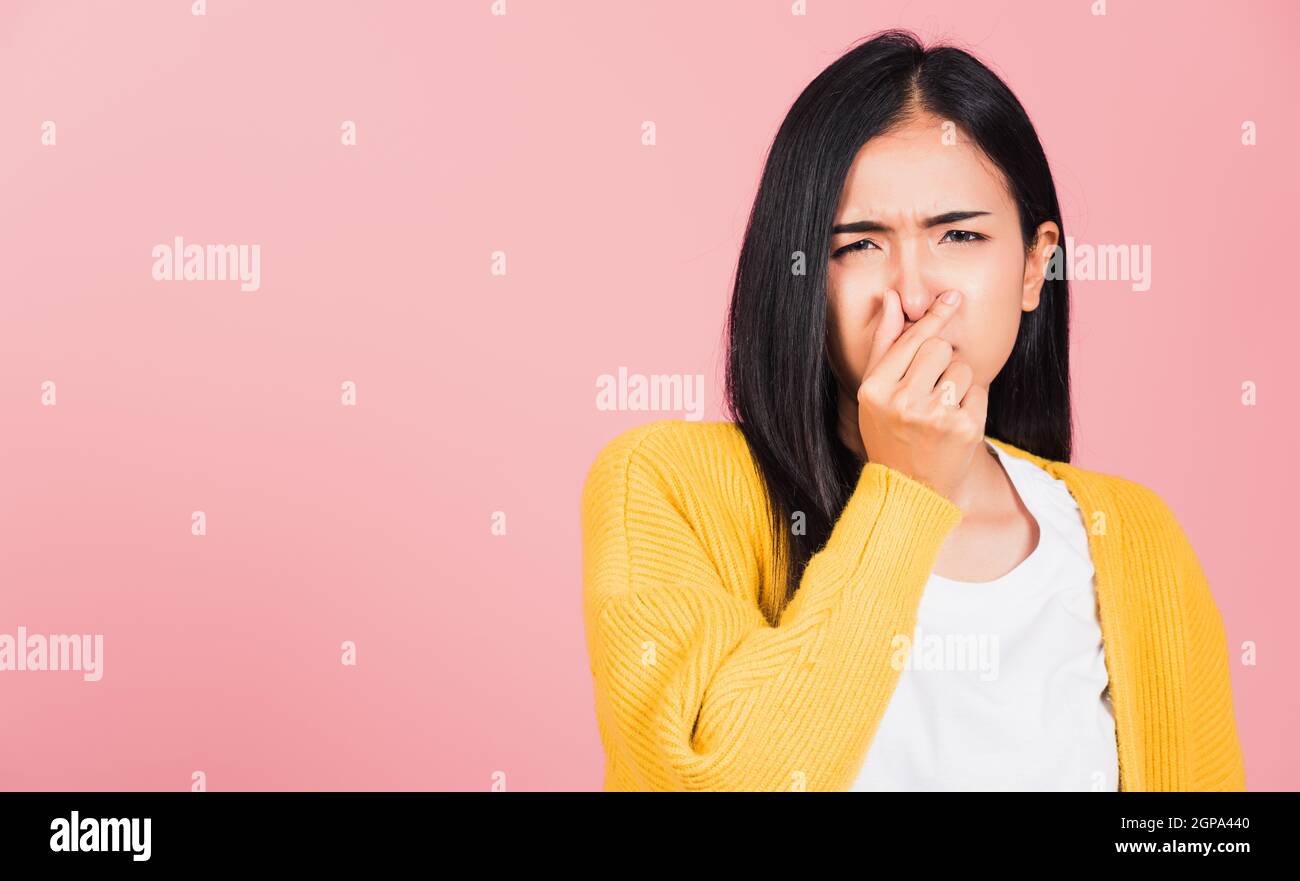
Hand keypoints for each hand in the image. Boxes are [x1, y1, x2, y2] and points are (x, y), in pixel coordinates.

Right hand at [855, 288, 988, 500]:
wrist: (909, 488)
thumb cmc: (889, 433)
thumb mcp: (875, 393)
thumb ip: (885, 344)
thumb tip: (892, 299)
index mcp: (876, 390)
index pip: (910, 340)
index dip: (934, 316)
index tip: (953, 297)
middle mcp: (903, 401)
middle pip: (939, 348)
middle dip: (941, 360)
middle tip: (931, 386)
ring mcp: (936, 416)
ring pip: (962, 367)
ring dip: (957, 380)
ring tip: (941, 406)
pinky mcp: (965, 429)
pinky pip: (979, 390)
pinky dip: (971, 401)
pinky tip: (954, 420)